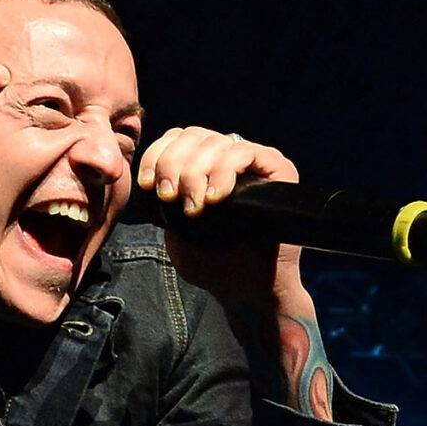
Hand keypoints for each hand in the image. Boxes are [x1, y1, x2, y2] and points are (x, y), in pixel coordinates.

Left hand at [139, 126, 334, 418]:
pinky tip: (216, 198)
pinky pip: (245, 152)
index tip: (148, 185)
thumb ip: (162, 201)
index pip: (176, 138)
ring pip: (216, 142)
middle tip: (169, 197)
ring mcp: (255, 161)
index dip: (157, 155)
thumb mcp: (174, 229)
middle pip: (193, 135)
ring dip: (196, 172)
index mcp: (203, 166)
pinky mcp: (278, 169)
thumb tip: (152, 175)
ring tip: (194, 207)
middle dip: (173, 164)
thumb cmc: (210, 263)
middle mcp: (229, 157)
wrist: (246, 290)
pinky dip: (224, 172)